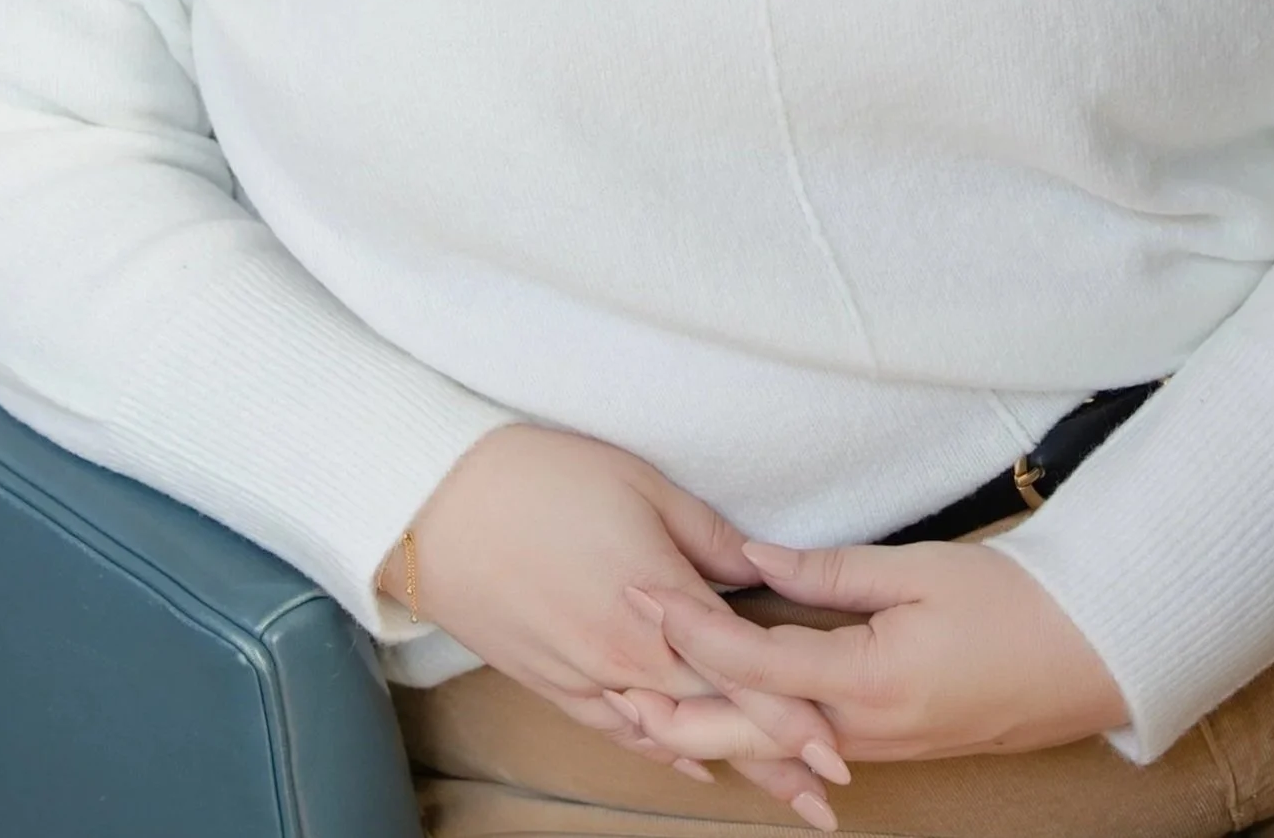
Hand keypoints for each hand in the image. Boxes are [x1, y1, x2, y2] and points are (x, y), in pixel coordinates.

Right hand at [380, 425, 851, 816]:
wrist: (435, 501)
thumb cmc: (541, 477)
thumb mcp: (640, 485)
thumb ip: (707, 537)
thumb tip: (759, 570)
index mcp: (656, 605)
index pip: (743, 677)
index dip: (794, 718)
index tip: (838, 750)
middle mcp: (625, 658)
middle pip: (715, 722)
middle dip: (775, 759)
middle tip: (828, 795)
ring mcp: (584, 677)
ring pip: (670, 737)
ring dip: (726, 763)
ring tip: (781, 794)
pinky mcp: (549, 682)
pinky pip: (617, 731)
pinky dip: (661, 751)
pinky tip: (691, 764)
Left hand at [605, 534, 1131, 764]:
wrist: (1089, 657)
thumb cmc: (1013, 604)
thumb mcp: (917, 571)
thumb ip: (828, 572)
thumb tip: (753, 557)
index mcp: (867, 683)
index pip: (755, 661)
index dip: (693, 628)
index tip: (647, 592)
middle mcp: (863, 729)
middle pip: (748, 729)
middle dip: (677, 710)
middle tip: (613, 688)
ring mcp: (876, 744)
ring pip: (773, 745)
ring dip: (708, 726)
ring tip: (645, 708)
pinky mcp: (886, 741)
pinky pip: (804, 744)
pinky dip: (754, 734)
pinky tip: (722, 722)